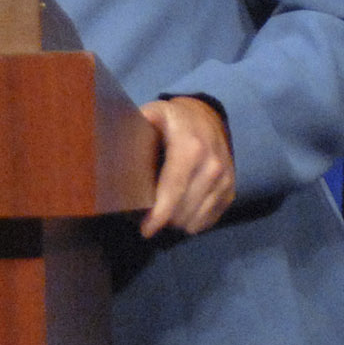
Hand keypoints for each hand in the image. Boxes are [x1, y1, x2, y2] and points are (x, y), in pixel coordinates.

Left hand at [138, 97, 233, 237]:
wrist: (207, 116)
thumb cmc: (173, 119)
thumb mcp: (153, 114)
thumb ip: (136, 129)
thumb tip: (113, 149)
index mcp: (191, 149)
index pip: (174, 191)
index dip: (158, 215)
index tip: (145, 229)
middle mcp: (212, 166)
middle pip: (184, 211)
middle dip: (164, 220)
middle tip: (149, 218)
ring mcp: (225, 180)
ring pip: (197, 219)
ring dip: (178, 222)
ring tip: (164, 213)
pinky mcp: (230, 190)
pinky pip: (209, 219)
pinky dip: (193, 221)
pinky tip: (180, 211)